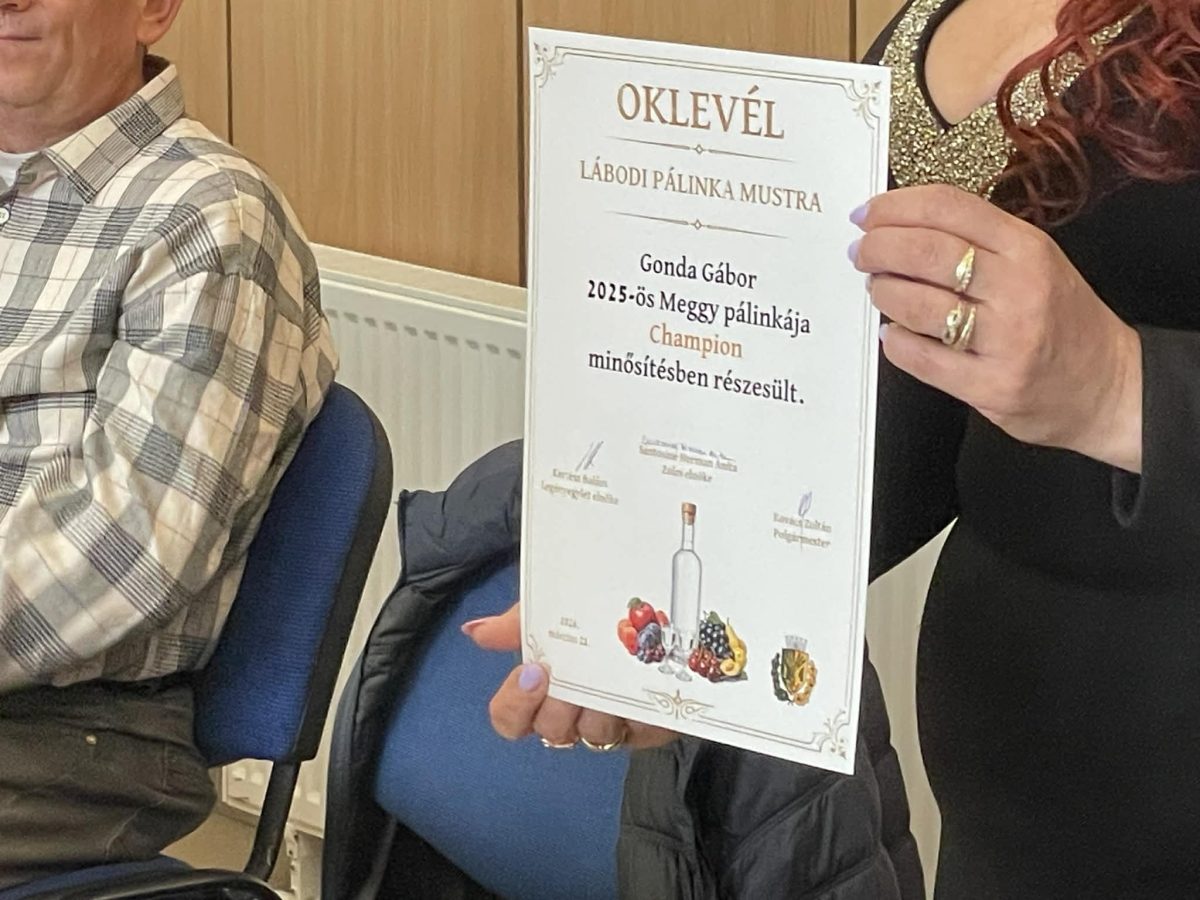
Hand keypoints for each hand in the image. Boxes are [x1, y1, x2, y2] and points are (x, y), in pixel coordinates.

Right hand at [465, 603, 677, 750]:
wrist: (654, 600)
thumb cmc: (594, 611)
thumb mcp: (552, 608)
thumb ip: (516, 623)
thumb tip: (475, 631)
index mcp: (542, 691)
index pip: (510, 718)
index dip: (515, 705)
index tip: (533, 673)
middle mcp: (572, 712)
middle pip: (549, 730)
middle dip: (559, 706)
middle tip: (572, 680)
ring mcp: (610, 722)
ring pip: (592, 735)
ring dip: (598, 708)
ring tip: (610, 680)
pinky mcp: (648, 726)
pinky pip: (637, 730)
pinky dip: (636, 709)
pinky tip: (639, 687)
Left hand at [850, 184, 1142, 472]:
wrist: (1109, 385)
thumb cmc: (1060, 318)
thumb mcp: (1035, 261)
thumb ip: (978, 242)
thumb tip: (901, 225)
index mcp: (1027, 247)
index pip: (948, 208)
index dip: (895, 206)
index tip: (866, 213)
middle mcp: (1019, 287)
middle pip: (925, 253)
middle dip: (878, 248)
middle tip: (859, 253)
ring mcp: (1007, 339)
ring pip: (918, 305)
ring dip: (884, 294)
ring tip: (878, 290)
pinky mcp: (992, 385)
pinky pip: (922, 358)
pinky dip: (896, 342)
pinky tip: (894, 334)